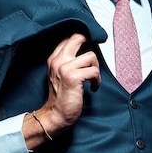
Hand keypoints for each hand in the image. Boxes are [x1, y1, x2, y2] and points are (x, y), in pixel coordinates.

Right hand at [23, 34, 99, 148]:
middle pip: (78, 37)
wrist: (56, 115)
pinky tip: (93, 88)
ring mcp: (65, 68)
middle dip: (91, 44)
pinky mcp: (73, 78)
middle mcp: (58, 60)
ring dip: (96, 68)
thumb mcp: (59, 75)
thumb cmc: (61, 97)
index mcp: (54, 58)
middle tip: (93, 58)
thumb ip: (68, 61)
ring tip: (92, 80)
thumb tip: (86, 50)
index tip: (89, 47)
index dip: (83, 39)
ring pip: (91, 56)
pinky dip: (97, 81)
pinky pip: (93, 71)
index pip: (69, 37)